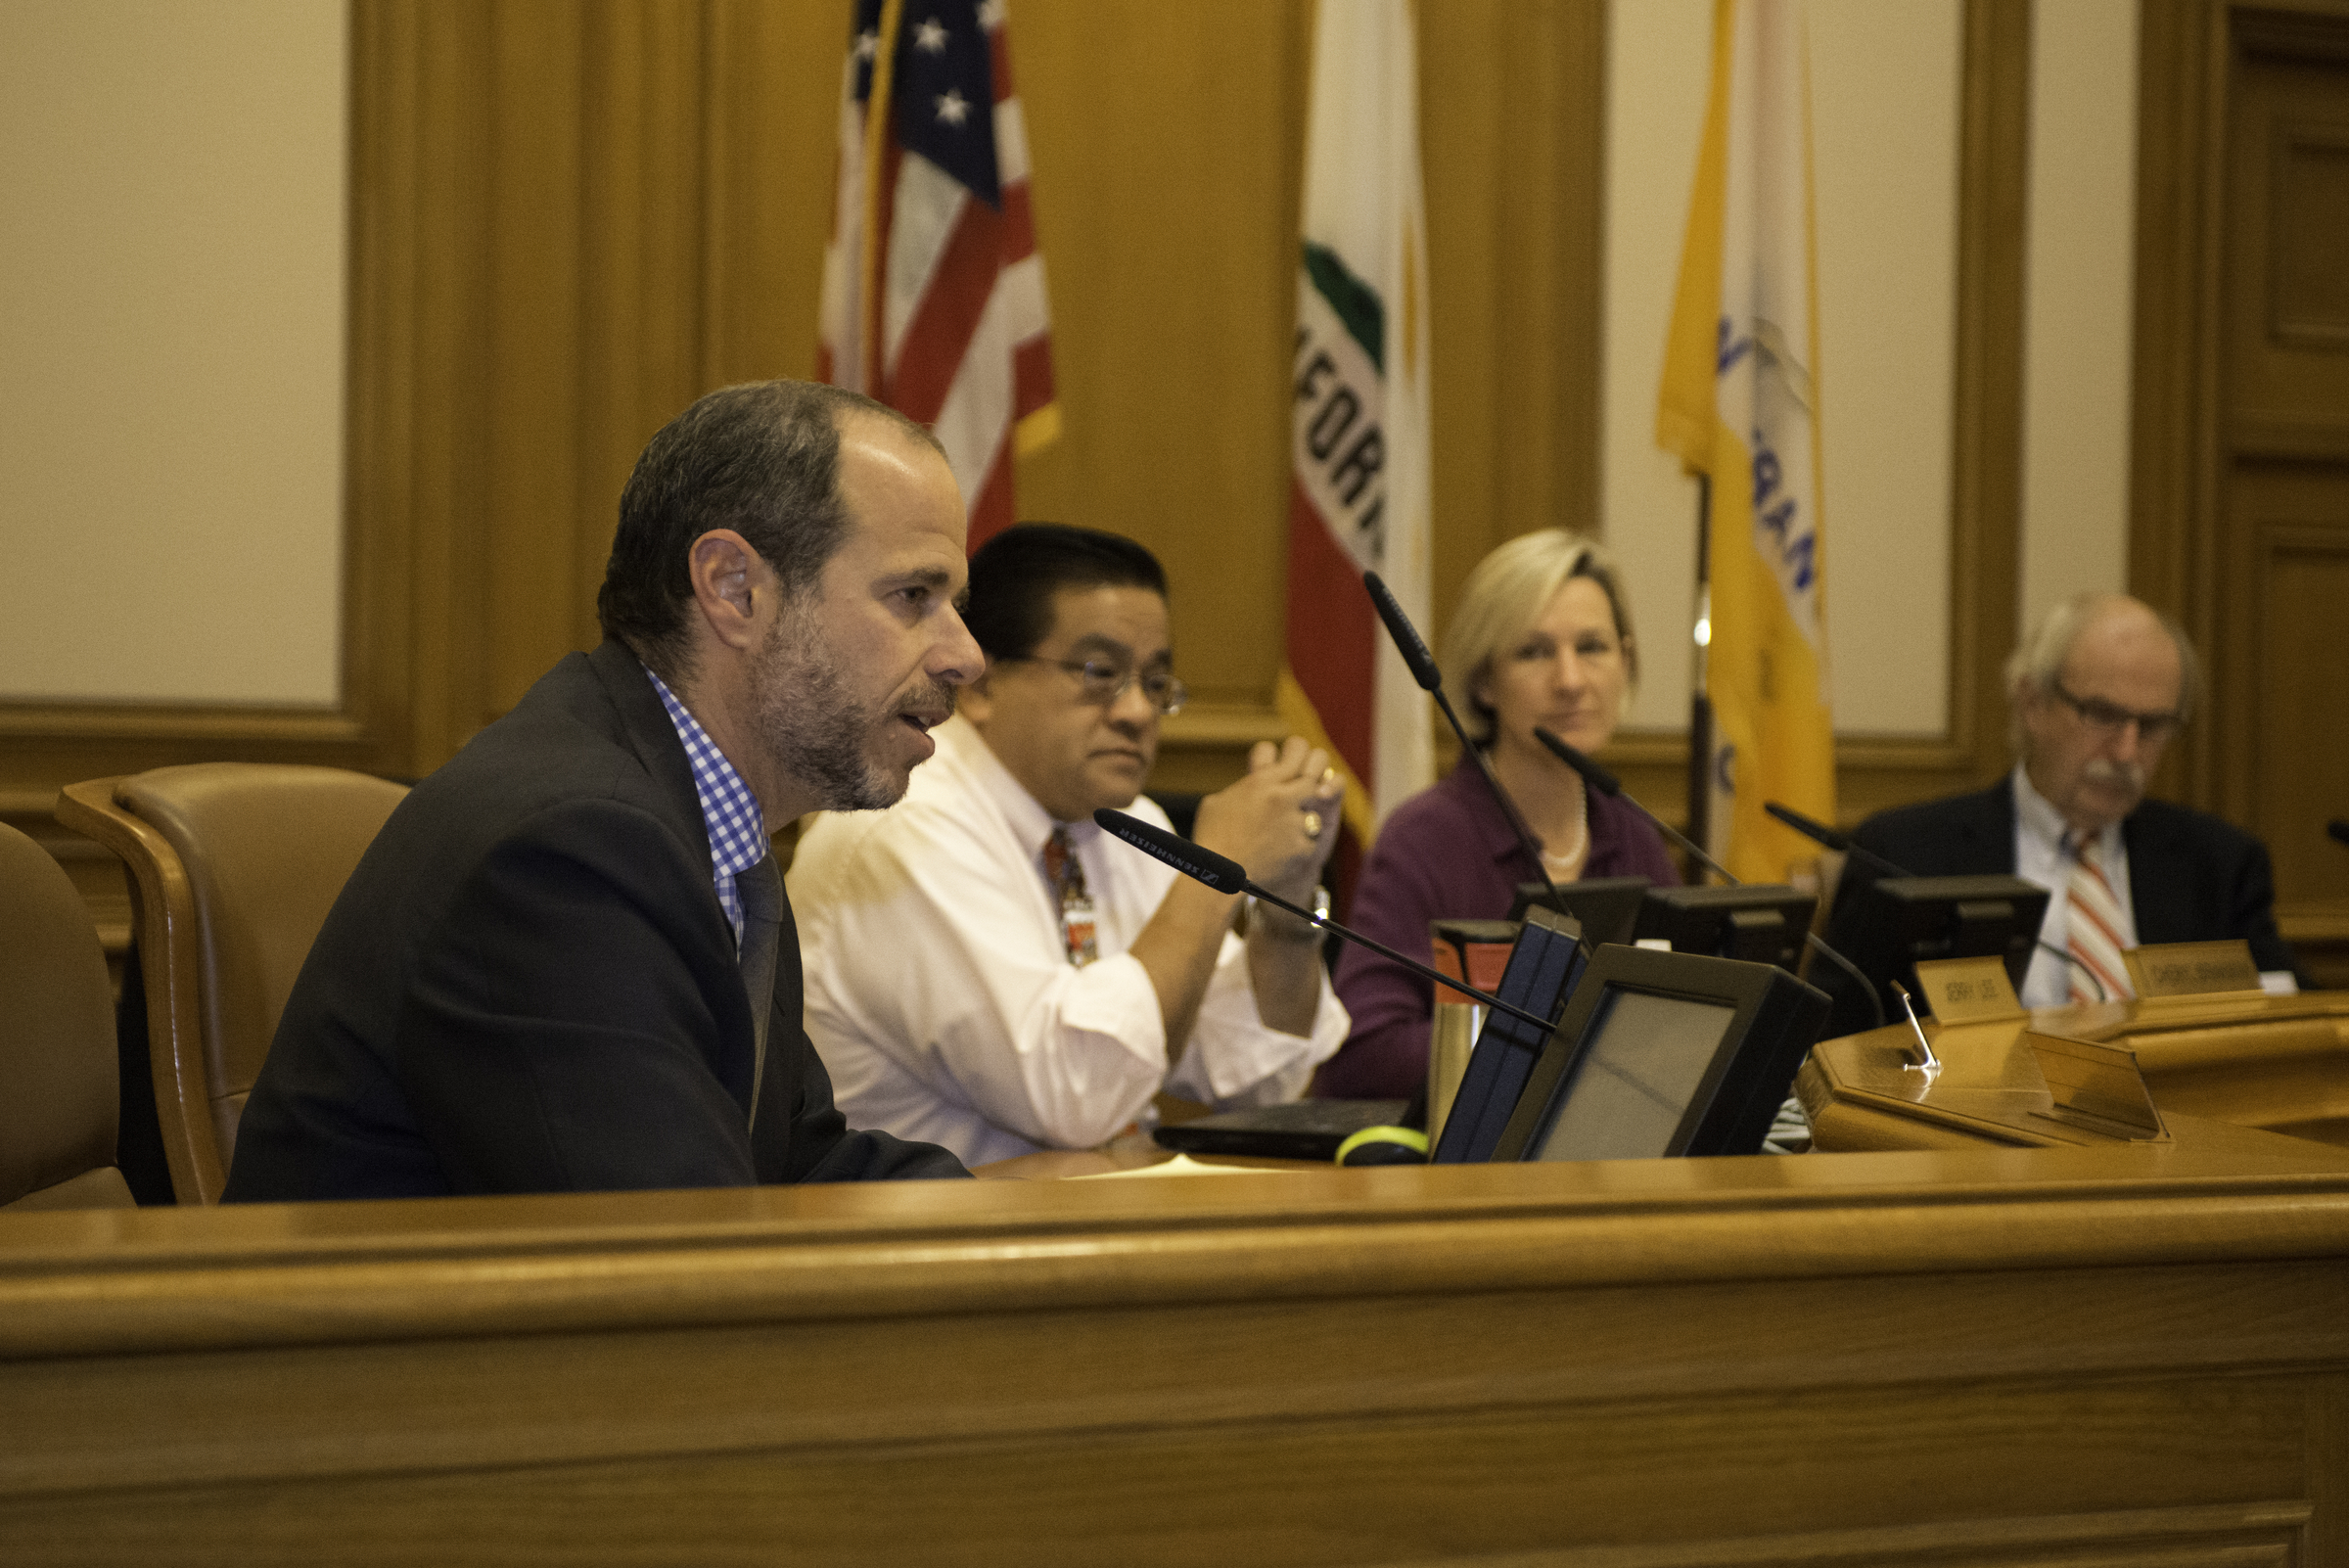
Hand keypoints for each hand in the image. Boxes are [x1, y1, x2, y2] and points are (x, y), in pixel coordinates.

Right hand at [1190, 737, 1343, 904]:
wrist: (1218, 875)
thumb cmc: (1210, 839)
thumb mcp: (1217, 802)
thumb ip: (1241, 789)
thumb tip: (1250, 783)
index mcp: (1262, 780)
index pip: (1296, 750)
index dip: (1299, 751)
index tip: (1297, 757)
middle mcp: (1282, 797)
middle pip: (1317, 770)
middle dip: (1318, 771)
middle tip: (1313, 780)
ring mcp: (1295, 822)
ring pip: (1318, 807)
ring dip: (1308, 815)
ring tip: (1294, 825)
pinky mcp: (1302, 847)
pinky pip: (1311, 840)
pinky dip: (1301, 844)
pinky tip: (1287, 851)